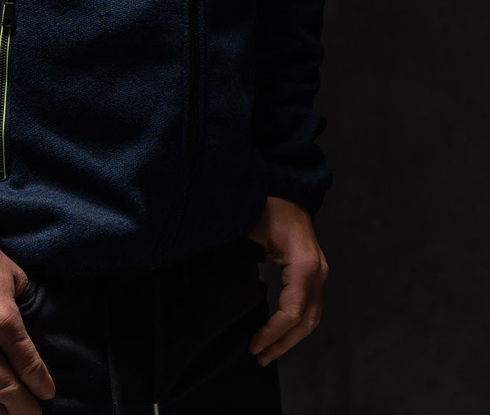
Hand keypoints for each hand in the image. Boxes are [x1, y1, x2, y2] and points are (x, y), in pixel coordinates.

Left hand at [245, 195, 328, 366]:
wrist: (288, 190)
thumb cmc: (269, 206)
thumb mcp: (253, 228)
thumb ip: (246, 257)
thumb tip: (230, 288)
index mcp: (304, 263)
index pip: (293, 311)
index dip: (273, 332)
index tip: (253, 345)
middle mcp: (317, 272)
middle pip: (306, 320)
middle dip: (283, 343)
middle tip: (258, 358)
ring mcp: (319, 273)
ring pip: (311, 318)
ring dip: (290, 338)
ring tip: (266, 353)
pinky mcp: (313, 274)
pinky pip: (308, 306)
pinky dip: (294, 324)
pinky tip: (277, 333)